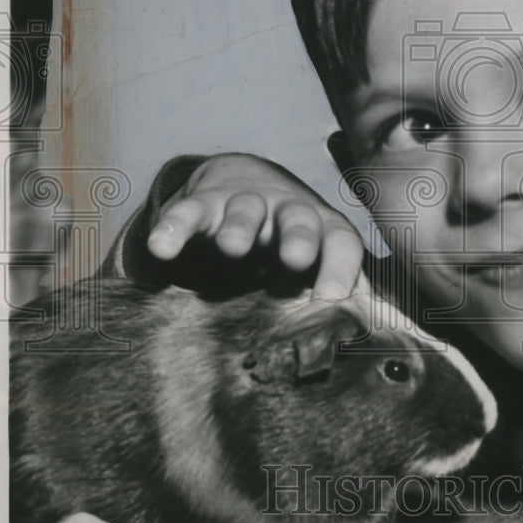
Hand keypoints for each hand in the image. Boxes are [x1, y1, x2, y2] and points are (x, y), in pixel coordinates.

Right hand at [146, 154, 364, 299]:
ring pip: (246, 210)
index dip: (341, 267)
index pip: (341, 242)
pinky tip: (160, 247)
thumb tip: (362, 336)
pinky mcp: (203, 204)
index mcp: (322, 230)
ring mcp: (245, 204)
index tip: (335, 298)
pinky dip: (173, 228)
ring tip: (232, 247)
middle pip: (299, 220)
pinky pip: (187, 212)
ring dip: (241, 227)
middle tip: (296, 259)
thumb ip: (333, 295)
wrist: (243, 186)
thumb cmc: (287, 244)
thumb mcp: (314, 267)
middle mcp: (288, 212)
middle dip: (299, 238)